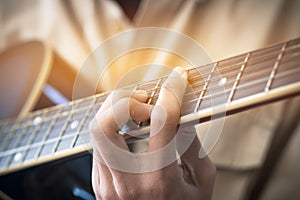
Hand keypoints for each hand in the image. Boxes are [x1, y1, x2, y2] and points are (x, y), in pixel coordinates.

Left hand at [89, 67, 215, 198]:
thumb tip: (184, 110)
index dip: (173, 93)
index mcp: (160, 180)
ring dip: (117, 111)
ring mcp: (108, 183)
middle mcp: (127, 181)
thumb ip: (193, 144)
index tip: (179, 79)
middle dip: (127, 99)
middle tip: (147, 98)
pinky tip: (132, 132)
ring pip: (97, 130)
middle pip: (107, 122)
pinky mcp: (100, 183)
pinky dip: (115, 129)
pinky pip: (99, 145)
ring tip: (138, 111)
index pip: (162, 122)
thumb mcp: (201, 182)